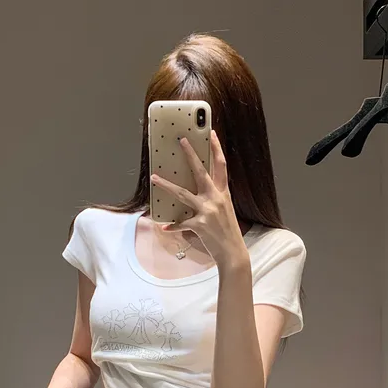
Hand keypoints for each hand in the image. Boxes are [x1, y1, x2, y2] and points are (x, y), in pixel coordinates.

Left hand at [150, 131, 248, 267]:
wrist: (233, 253)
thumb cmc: (228, 233)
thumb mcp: (225, 211)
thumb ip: (214, 200)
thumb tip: (198, 193)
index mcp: (224, 194)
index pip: (221, 166)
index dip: (217, 148)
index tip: (211, 134)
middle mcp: (216, 199)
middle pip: (201, 172)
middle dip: (190, 155)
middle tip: (181, 141)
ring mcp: (207, 211)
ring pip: (182, 193)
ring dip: (166, 185)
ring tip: (154, 177)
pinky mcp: (199, 225)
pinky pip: (181, 223)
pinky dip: (172, 226)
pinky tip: (164, 227)